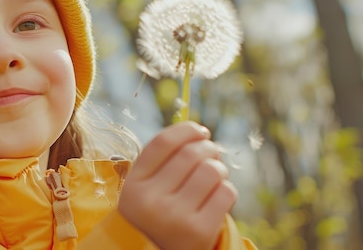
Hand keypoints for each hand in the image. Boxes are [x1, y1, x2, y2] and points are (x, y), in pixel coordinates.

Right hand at [118, 121, 236, 249]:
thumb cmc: (152, 215)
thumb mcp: (143, 189)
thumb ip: (161, 163)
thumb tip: (197, 132)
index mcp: (135, 184)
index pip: (163, 143)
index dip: (186, 130)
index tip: (200, 130)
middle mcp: (152, 199)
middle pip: (191, 154)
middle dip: (208, 148)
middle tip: (212, 152)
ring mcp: (176, 217)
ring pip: (211, 171)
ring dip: (220, 168)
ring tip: (216, 174)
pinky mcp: (200, 232)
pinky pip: (226, 193)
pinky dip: (227, 188)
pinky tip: (219, 194)